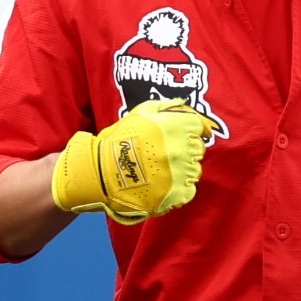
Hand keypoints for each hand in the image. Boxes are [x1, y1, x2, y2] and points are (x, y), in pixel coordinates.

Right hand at [52, 99, 215, 223]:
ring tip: (161, 170)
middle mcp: (182, 149)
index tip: (184, 136)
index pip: (199, 126)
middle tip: (164, 154)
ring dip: (183, 170)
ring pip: (195, 171)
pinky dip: (180, 189)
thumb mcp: (141, 112)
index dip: (191, 130)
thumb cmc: (120, 139)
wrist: (101, 171)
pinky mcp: (176, 194)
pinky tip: (163, 184)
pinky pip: (189, 191)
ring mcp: (180, 174)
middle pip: (198, 149)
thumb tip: (186, 105)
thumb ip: (168, 106)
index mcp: (175, 126)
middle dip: (185, 150)